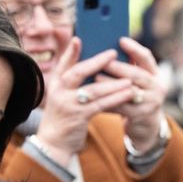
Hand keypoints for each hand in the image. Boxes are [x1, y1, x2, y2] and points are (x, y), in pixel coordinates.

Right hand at [35, 37, 134, 165]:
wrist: (54, 143)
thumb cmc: (63, 116)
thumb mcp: (62, 96)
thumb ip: (72, 81)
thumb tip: (89, 64)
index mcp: (55, 84)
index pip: (63, 64)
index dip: (70, 51)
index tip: (79, 38)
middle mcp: (59, 92)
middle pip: (78, 72)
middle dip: (96, 62)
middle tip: (113, 53)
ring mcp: (68, 105)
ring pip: (93, 90)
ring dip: (112, 83)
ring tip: (129, 78)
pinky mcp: (78, 117)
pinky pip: (100, 106)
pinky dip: (115, 99)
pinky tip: (127, 94)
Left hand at [102, 37, 167, 151]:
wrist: (146, 125)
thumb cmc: (136, 96)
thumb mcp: (138, 81)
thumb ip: (129, 67)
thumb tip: (107, 48)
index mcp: (155, 74)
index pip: (147, 58)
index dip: (134, 48)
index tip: (121, 40)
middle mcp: (157, 87)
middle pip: (137, 75)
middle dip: (119, 67)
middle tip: (103, 61)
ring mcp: (151, 102)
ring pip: (129, 91)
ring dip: (112, 84)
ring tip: (96, 77)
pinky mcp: (142, 116)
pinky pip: (123, 107)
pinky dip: (109, 101)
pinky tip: (97, 96)